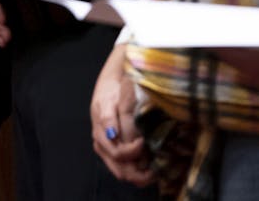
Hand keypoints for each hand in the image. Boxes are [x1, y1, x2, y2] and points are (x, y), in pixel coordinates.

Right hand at [90, 44, 153, 185]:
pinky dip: (136, 170)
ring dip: (139, 175)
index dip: (133, 153)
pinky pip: (123, 167)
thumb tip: (112, 134)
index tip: (145, 143)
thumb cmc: (111, 90)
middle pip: (120, 170)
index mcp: (101, 133)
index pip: (118, 155)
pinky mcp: (113, 149)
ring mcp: (107, 148)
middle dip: (138, 174)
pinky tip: (148, 166)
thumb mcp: (109, 100)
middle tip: (157, 170)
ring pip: (122, 172)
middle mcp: (102, 144)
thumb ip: (109, 118)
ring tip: (156, 171)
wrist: (110, 82)